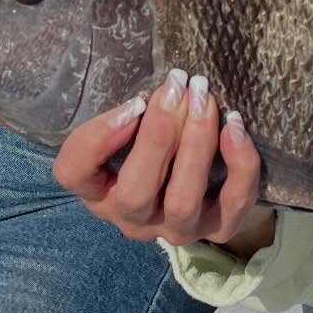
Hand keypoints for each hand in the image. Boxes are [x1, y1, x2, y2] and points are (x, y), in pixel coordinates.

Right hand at [53, 69, 273, 255]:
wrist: (210, 183)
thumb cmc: (158, 141)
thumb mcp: (131, 128)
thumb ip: (131, 112)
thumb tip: (157, 84)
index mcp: (100, 192)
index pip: (74, 174)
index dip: (98, 140)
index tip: (132, 102)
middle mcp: (133, 219)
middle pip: (136, 191)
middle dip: (159, 134)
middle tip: (178, 85)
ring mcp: (176, 229)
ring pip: (182, 200)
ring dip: (196, 143)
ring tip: (204, 99)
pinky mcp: (219, 229)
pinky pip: (233, 203)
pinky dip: (238, 164)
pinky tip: (235, 125)